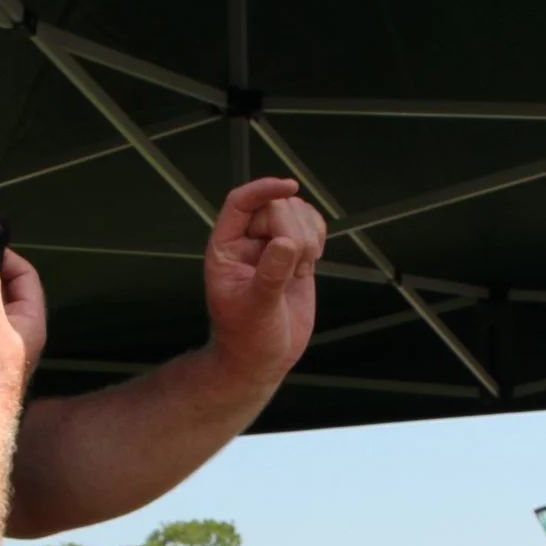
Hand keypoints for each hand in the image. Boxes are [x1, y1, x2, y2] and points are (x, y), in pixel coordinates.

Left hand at [197, 179, 323, 384]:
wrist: (263, 359)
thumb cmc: (247, 338)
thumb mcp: (255, 308)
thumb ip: (270, 274)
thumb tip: (285, 242)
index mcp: (226, 249)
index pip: (240, 203)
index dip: (263, 189)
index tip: (289, 186)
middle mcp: (248, 243)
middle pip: (275, 207)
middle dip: (293, 229)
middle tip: (296, 263)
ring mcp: (273, 247)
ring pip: (297, 213)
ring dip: (309, 234)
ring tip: (302, 268)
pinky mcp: (296, 255)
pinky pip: (312, 226)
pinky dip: (319, 235)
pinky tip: (313, 260)